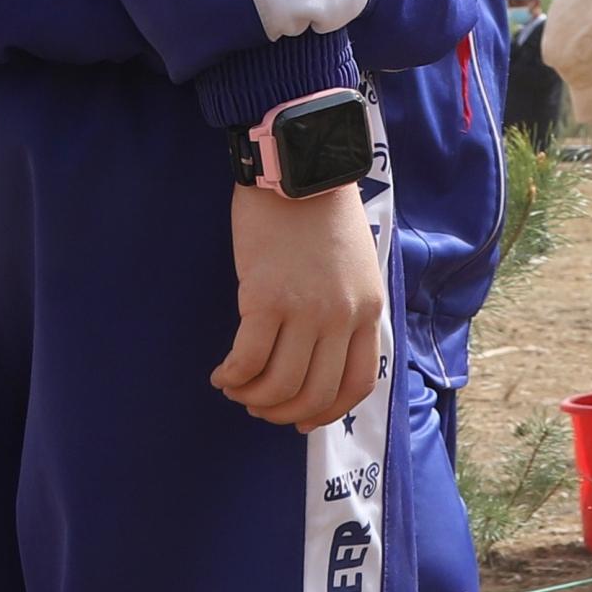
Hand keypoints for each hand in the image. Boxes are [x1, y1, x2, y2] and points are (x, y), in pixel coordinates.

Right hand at [216, 183, 388, 430]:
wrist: (301, 171)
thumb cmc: (323, 213)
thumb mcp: (357, 267)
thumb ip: (348, 309)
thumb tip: (323, 355)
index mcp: (369, 310)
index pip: (357, 384)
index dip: (327, 412)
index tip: (302, 421)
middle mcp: (342, 317)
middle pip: (315, 394)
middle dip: (282, 412)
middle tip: (258, 406)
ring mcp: (306, 310)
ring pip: (280, 385)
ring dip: (253, 398)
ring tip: (236, 388)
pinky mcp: (266, 298)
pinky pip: (248, 360)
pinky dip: (232, 376)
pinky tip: (222, 373)